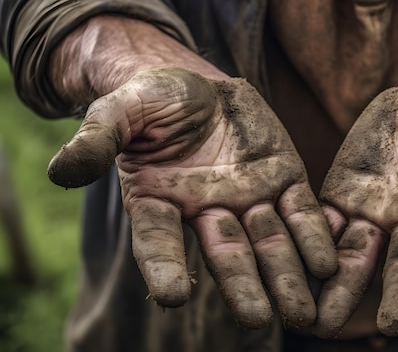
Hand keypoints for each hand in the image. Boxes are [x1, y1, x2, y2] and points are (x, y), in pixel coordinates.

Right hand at [47, 67, 336, 328]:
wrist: (198, 85)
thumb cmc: (152, 100)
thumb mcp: (120, 112)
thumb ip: (98, 139)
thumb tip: (61, 171)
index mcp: (160, 202)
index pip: (158, 242)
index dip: (163, 267)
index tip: (172, 296)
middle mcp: (207, 211)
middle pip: (226, 255)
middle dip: (242, 286)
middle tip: (257, 319)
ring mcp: (249, 198)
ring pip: (270, 243)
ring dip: (286, 276)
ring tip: (302, 310)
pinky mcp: (283, 179)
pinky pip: (301, 213)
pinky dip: (313, 237)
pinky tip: (328, 264)